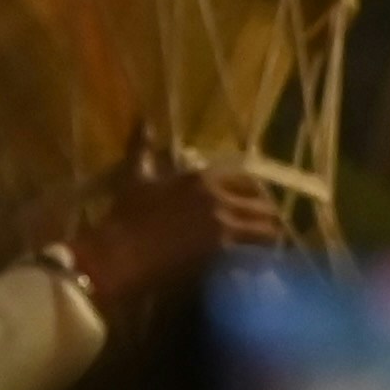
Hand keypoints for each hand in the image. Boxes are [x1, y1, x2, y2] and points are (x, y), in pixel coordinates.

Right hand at [59, 159, 283, 305]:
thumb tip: (145, 123)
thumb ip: (143, 150)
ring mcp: (222, 225)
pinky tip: (261, 266)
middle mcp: (218, 197)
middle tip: (270, 228)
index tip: (257, 203)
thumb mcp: (135, 178)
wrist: (118, 252)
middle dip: (269, 216)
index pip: (248, 179)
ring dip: (270, 237)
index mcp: (201, 177)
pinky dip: (261, 258)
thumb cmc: (124, 215)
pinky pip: (253, 252)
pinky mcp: (220, 251)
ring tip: (271, 249)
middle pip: (263, 205)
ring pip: (265, 229)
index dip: (256, 193)